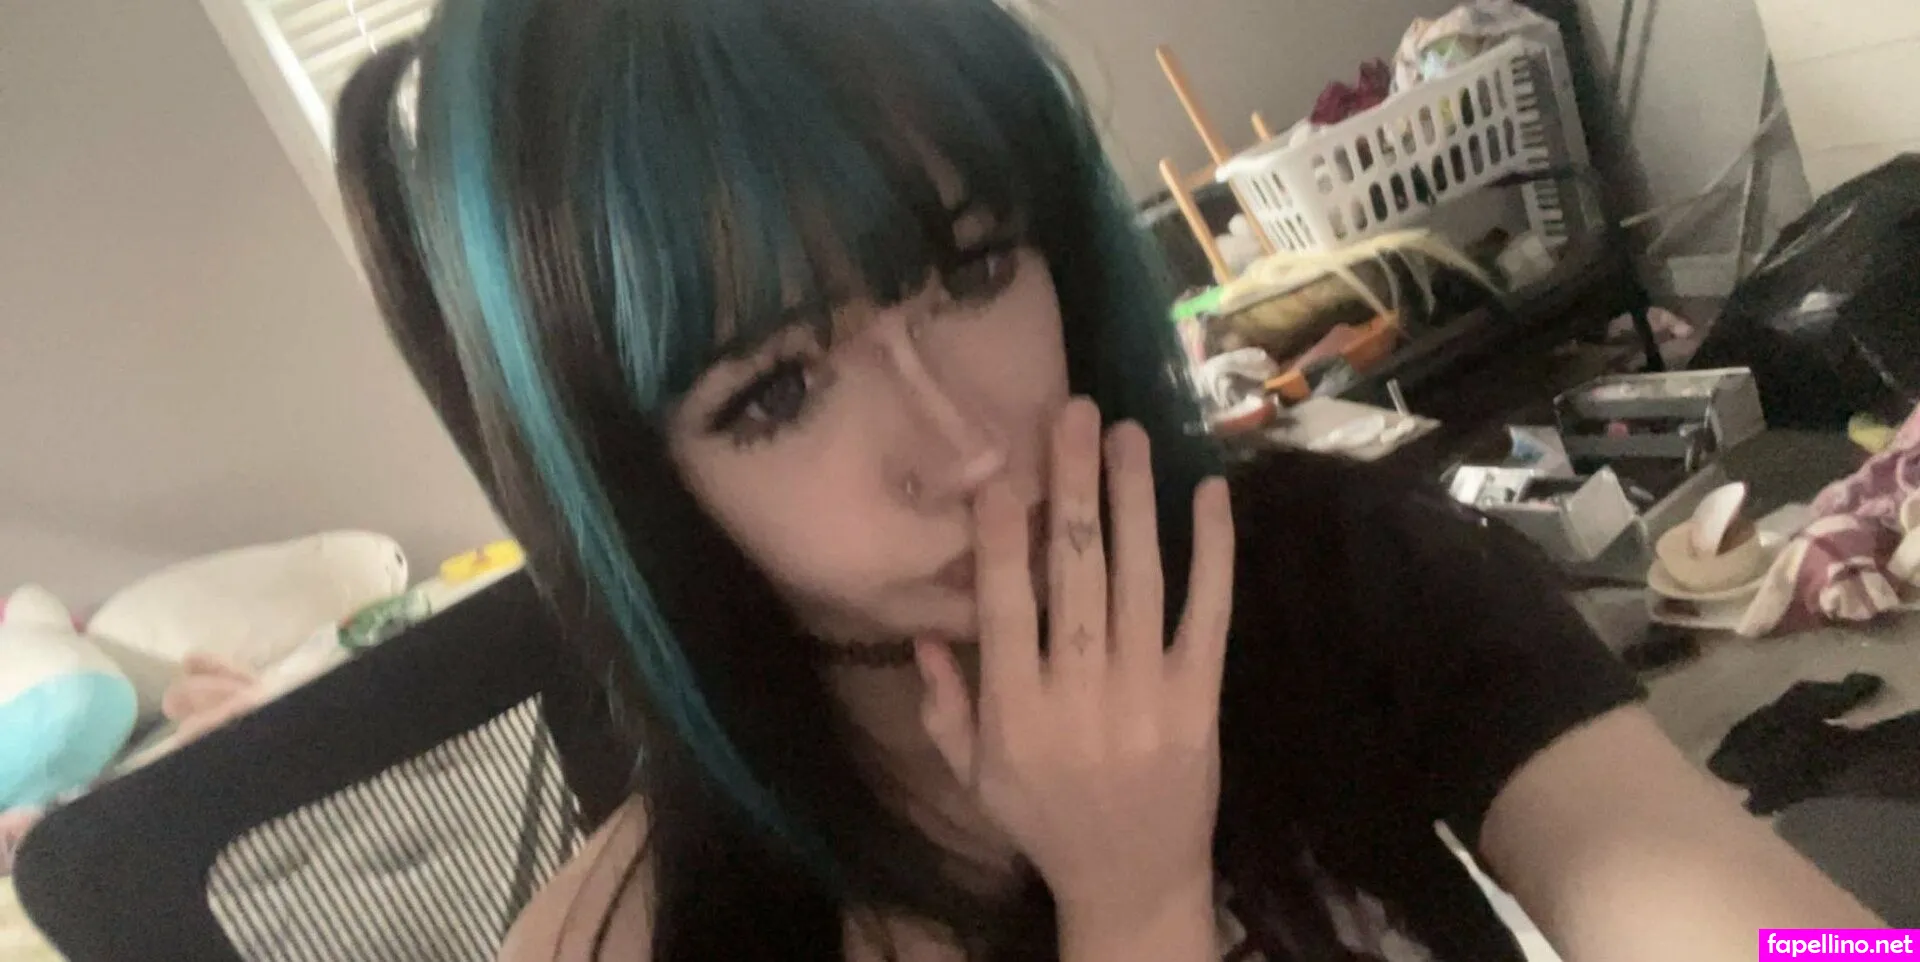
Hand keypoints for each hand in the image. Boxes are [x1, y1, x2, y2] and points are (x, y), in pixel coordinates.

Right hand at [915, 397, 1235, 920]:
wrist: (1133, 879)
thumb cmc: (1043, 820)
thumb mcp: (973, 776)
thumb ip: (942, 707)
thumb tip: (918, 636)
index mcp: (1015, 714)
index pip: (1005, 607)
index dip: (1003, 535)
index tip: (1001, 469)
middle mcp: (1079, 696)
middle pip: (1075, 574)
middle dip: (1073, 487)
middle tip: (1072, 413)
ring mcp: (1146, 694)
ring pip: (1140, 579)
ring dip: (1134, 498)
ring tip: (1127, 432)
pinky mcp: (1200, 697)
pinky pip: (1208, 613)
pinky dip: (1213, 551)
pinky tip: (1208, 492)